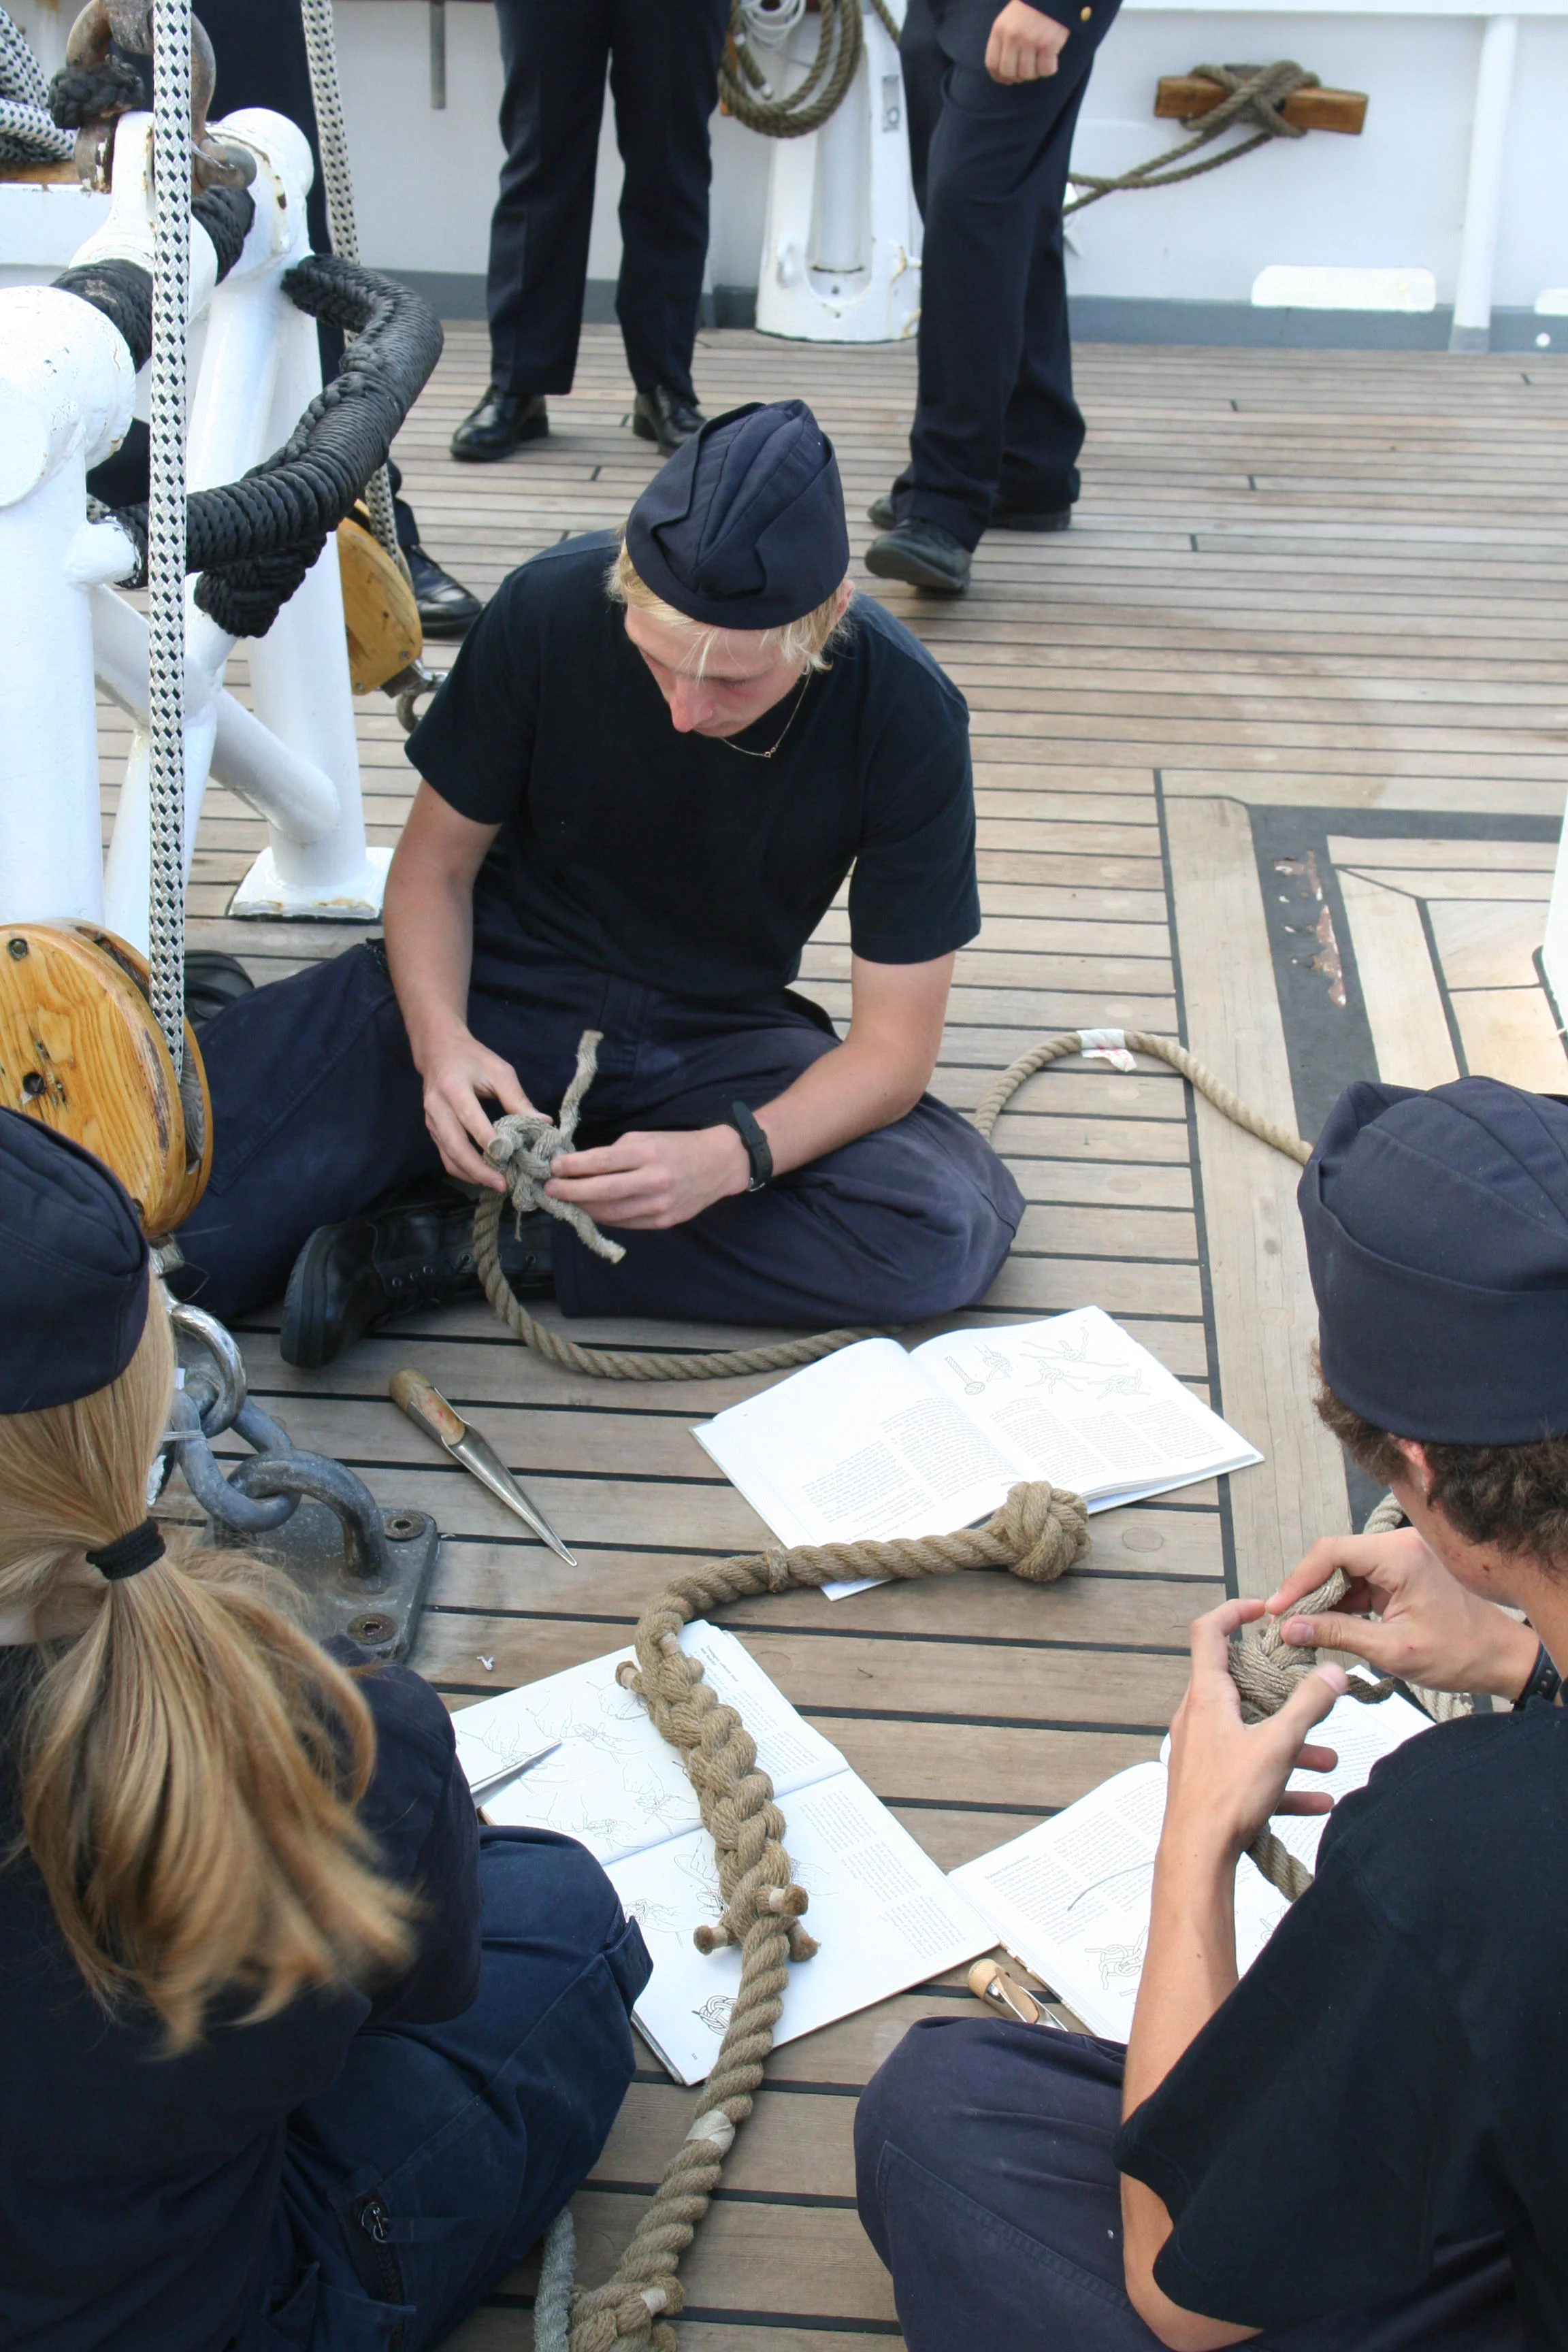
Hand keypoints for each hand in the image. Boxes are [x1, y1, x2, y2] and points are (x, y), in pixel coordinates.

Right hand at [415, 1024, 534, 1190]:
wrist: (439, 1051)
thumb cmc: (473, 1059)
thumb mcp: (499, 1071)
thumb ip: (518, 1099)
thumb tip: (543, 1124)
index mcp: (453, 1087)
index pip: (470, 1118)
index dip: (488, 1141)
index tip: (508, 1158)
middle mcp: (437, 1107)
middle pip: (454, 1145)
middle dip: (478, 1169)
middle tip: (502, 1184)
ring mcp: (431, 1121)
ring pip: (448, 1156)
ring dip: (471, 1174)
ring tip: (496, 1185)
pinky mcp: (432, 1131)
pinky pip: (445, 1156)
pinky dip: (463, 1170)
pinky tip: (482, 1176)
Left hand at [546, 1125, 749, 1230]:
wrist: (717, 1165)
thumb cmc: (676, 1146)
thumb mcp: (646, 1138)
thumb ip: (615, 1153)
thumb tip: (580, 1166)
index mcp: (647, 1154)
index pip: (602, 1162)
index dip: (573, 1167)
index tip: (554, 1167)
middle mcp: (653, 1181)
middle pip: (602, 1191)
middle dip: (570, 1192)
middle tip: (550, 1189)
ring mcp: (659, 1205)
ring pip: (610, 1212)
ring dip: (583, 1208)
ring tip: (566, 1201)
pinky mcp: (662, 1222)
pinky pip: (625, 1223)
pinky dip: (604, 1217)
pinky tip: (591, 1210)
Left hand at [985, 0, 1068, 82]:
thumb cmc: (1030, 9)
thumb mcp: (1008, 20)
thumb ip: (1003, 42)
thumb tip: (1003, 73)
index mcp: (999, 29)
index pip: (992, 64)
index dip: (999, 77)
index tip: (1007, 80)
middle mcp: (1012, 36)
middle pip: (1009, 72)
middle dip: (1018, 77)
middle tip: (1027, 70)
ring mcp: (1030, 40)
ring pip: (1027, 74)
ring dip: (1035, 72)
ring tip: (1040, 60)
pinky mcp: (1048, 44)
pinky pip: (1046, 70)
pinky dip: (1050, 68)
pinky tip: (1052, 58)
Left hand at [1161, 1600, 1346, 1866]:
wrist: (1196, 1858)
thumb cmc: (1225, 1799)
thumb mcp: (1278, 1744)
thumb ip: (1309, 1705)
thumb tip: (1333, 1671)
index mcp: (1206, 1696)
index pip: (1209, 1632)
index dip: (1234, 1611)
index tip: (1263, 1610)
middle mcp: (1197, 1717)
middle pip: (1237, 1684)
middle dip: (1279, 1690)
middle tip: (1307, 1688)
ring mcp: (1201, 1750)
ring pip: (1249, 1732)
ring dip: (1288, 1741)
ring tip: (1326, 1757)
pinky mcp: (1208, 1781)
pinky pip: (1248, 1770)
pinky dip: (1280, 1778)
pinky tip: (1315, 1798)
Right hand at [1267, 1528, 1538, 1699]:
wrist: (1502, 1658)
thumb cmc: (1461, 1653)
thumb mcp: (1393, 1650)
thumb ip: (1338, 1634)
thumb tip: (1290, 1628)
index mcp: (1400, 1555)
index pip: (1330, 1552)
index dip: (1297, 1580)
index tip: (1277, 1609)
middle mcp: (1400, 1546)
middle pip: (1334, 1557)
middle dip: (1307, 1590)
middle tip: (1283, 1622)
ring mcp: (1403, 1557)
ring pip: (1345, 1569)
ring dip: (1323, 1598)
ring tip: (1301, 1628)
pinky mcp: (1404, 1572)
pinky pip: (1362, 1580)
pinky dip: (1344, 1602)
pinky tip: (1328, 1624)